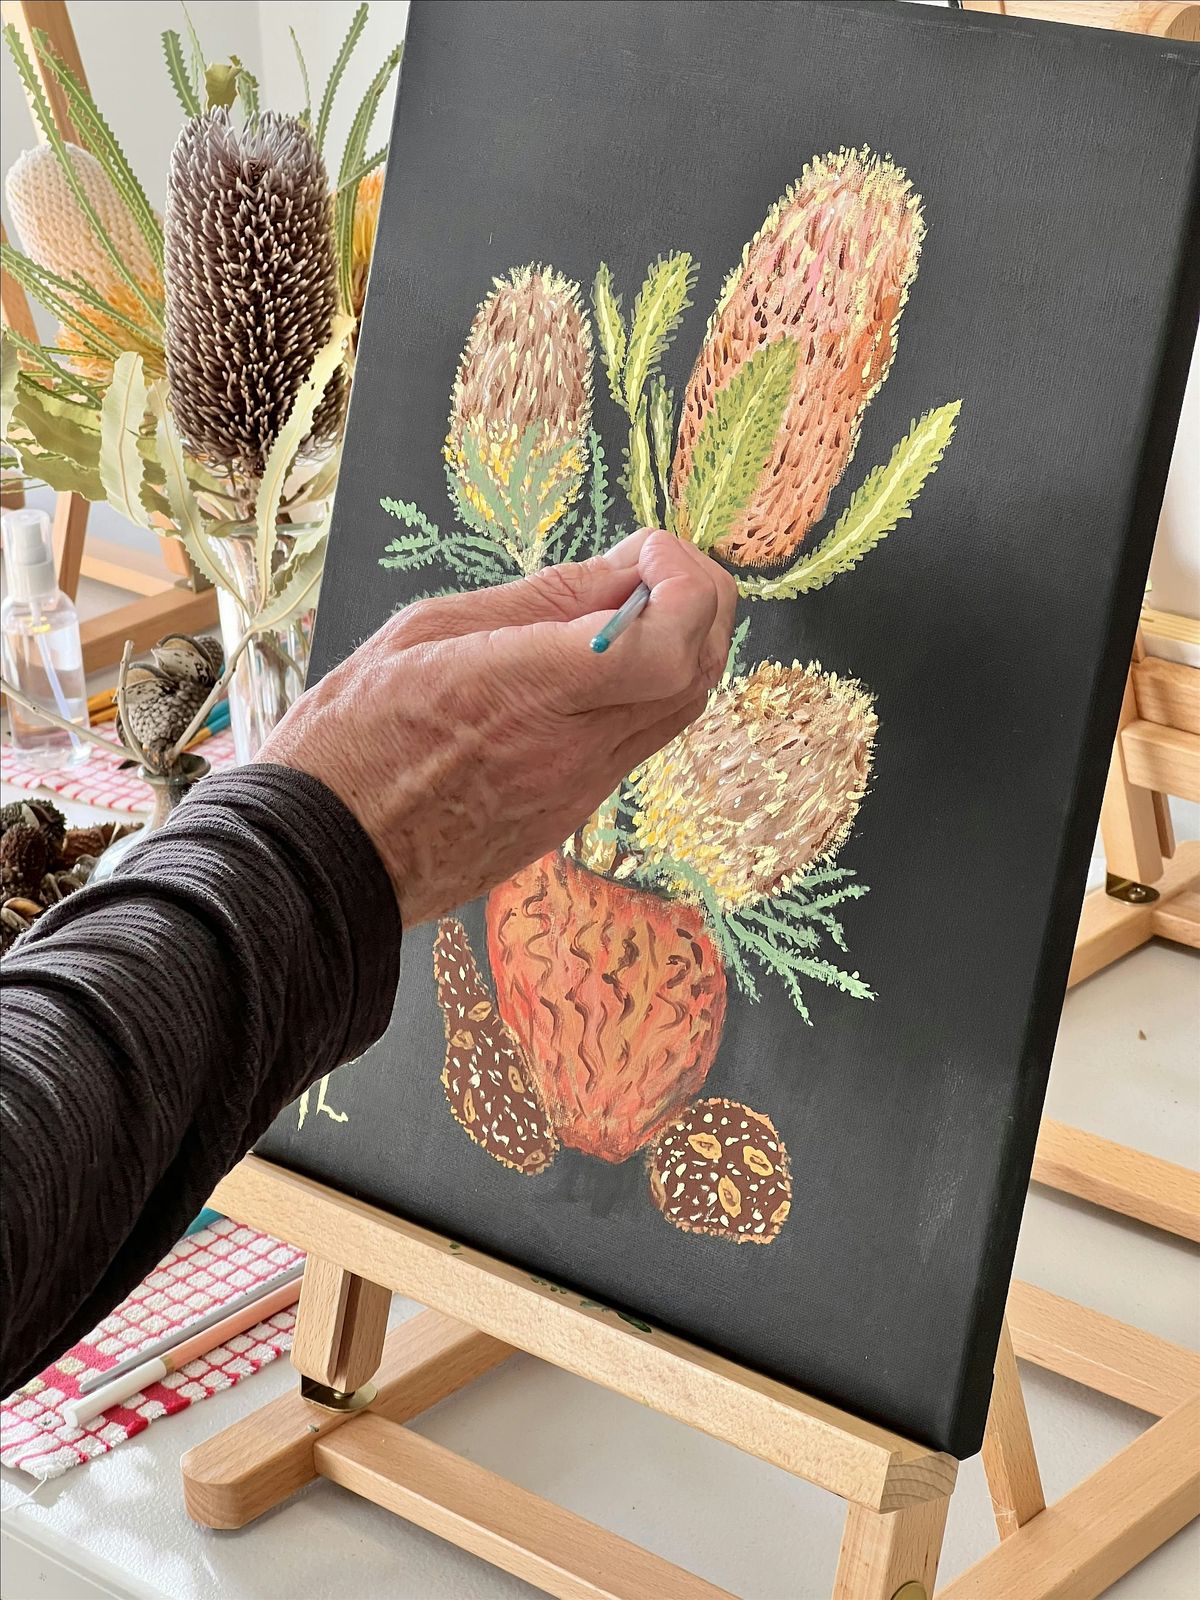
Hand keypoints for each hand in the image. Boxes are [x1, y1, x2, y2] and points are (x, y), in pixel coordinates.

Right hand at [261, 530, 736, 924]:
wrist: (323, 855)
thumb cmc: (353, 736)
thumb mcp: (426, 631)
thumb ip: (540, 599)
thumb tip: (624, 567)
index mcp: (523, 690)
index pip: (664, 646)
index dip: (684, 585)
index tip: (647, 553)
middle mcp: (567, 749)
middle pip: (694, 674)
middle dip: (699, 603)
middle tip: (654, 568)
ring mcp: (576, 791)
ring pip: (679, 711)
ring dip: (682, 646)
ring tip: (628, 607)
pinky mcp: (570, 815)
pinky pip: (638, 742)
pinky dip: (647, 690)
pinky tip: (599, 666)